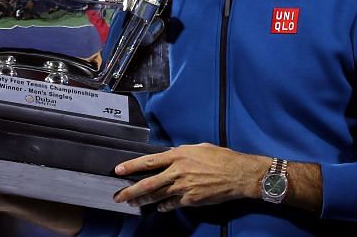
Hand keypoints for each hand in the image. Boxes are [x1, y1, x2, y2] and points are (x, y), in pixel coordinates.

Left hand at [112, 143, 267, 211]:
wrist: (237, 173)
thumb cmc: (221, 157)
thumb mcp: (198, 148)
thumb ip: (181, 153)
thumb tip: (171, 156)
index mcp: (178, 156)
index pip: (149, 161)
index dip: (132, 166)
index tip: (118, 170)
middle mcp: (178, 172)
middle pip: (148, 183)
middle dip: (131, 191)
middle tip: (119, 196)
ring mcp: (183, 187)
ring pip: (157, 196)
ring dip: (143, 200)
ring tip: (132, 203)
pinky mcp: (191, 200)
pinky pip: (172, 204)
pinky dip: (164, 206)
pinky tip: (158, 208)